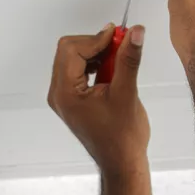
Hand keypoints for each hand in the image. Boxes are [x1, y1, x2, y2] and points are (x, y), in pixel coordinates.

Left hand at [47, 24, 149, 171]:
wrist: (121, 162)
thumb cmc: (122, 137)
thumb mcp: (127, 93)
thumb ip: (128, 59)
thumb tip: (135, 33)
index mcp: (65, 93)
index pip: (71, 50)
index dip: (96, 38)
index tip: (119, 36)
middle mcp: (58, 93)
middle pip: (68, 51)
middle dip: (95, 44)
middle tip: (121, 44)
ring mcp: (64, 96)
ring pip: (73, 58)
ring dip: (96, 52)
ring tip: (119, 57)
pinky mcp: (73, 98)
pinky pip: (78, 70)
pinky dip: (95, 63)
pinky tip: (113, 68)